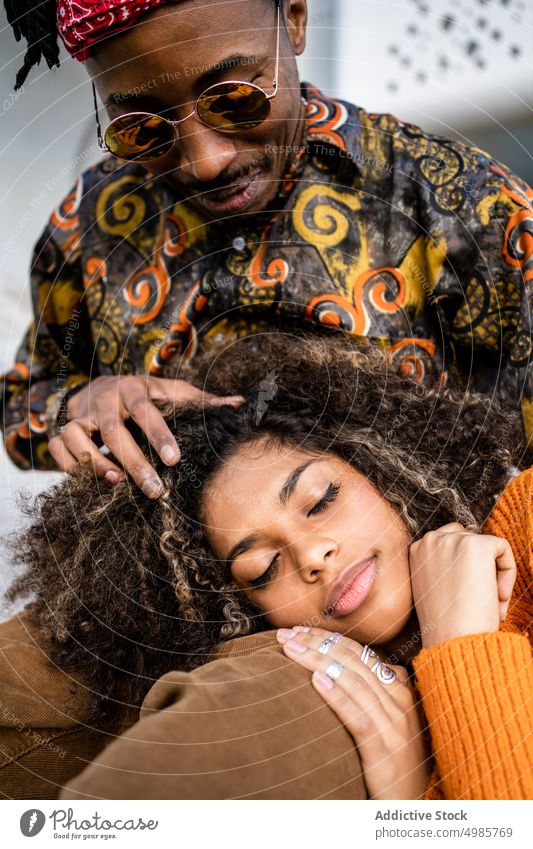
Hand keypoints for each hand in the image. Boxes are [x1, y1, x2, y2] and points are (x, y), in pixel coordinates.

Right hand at [48, 375, 243, 497]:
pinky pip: (58, 449)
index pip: (146, 409)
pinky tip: (94, 482)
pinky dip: (70, 467)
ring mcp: (79, 414)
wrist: (98, 387)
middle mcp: (103, 399)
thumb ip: (201, 401)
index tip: (174, 460)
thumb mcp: (170, 392)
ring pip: (77, 437)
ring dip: (96, 463)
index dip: (158, 434)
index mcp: (133, 387)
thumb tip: (239, 404)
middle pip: (113, 430)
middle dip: (133, 462)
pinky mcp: (62, 429)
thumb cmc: (142, 394)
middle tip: (153, 489)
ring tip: (118, 484)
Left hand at [276, 626, 429, 799]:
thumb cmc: (396, 760)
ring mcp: (394, 725)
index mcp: (400, 690)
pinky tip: (316, 682)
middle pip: (353, 661)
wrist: (411, 804)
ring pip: (353, 681)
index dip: (328, 638)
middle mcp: (399, 701)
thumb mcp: (391, 720)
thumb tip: (350, 663)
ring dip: (318, 661)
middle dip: (317, 643)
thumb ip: (377, 691)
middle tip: (286, 635)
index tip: (300, 630)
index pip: (360, 652)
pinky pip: (359, 717)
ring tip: (291, 650)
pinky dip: (337, 696)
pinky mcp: (384, 749)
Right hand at [409, 524, 515, 647]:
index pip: (448, 541)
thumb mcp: (433, 589)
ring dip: (494, 573)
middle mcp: (430, 539)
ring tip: (490, 602)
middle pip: (469, 539)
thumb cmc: (445, 624)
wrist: (452, 641)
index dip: (464, 568)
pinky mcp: (477, 545)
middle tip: (482, 602)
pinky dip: (508, 573)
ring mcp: (453, 540)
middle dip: (480, 569)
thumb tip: (468, 558)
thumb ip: (442, 568)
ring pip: (487, 546)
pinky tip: (497, 598)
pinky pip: (503, 549)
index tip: (466, 597)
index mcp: (416, 549)